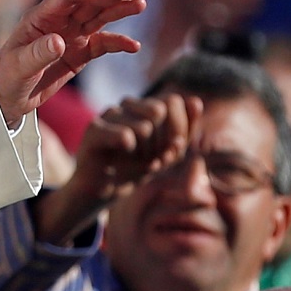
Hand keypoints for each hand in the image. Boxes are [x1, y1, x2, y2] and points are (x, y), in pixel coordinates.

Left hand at [0, 0, 145, 127]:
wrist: (6, 97)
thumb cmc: (6, 77)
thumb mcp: (19, 67)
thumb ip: (38, 53)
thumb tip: (60, 41)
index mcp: (42, 16)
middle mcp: (59, 21)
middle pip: (91, 1)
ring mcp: (71, 36)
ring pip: (100, 17)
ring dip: (121, 10)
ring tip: (141, 4)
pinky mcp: (80, 53)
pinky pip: (103, 44)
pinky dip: (119, 43)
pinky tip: (134, 46)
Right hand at [37, 94, 201, 244]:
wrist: (105, 188)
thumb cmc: (137, 167)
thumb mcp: (169, 153)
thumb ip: (186, 129)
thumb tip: (196, 102)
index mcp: (146, 104)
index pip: (173, 101)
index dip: (178, 130)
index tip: (170, 153)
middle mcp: (128, 104)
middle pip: (160, 110)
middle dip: (162, 142)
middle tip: (154, 160)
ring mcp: (110, 114)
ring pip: (144, 126)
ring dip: (146, 153)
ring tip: (138, 163)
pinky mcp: (94, 129)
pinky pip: (125, 135)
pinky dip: (131, 151)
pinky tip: (123, 157)